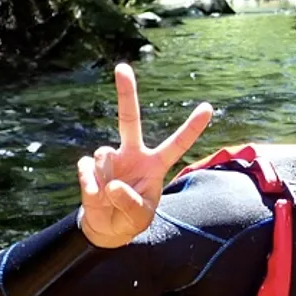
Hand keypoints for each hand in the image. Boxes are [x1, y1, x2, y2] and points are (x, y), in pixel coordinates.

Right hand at [77, 63, 213, 247]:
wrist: (107, 228)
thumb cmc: (131, 219)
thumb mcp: (141, 217)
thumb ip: (132, 203)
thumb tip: (112, 184)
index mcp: (155, 164)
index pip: (176, 144)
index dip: (192, 127)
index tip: (209, 108)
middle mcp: (133, 155)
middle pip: (129, 119)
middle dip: (126, 93)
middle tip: (122, 67)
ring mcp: (110, 159)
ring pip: (103, 155)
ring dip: (105, 177)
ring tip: (109, 198)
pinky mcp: (90, 168)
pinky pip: (86, 169)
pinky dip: (89, 185)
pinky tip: (95, 195)